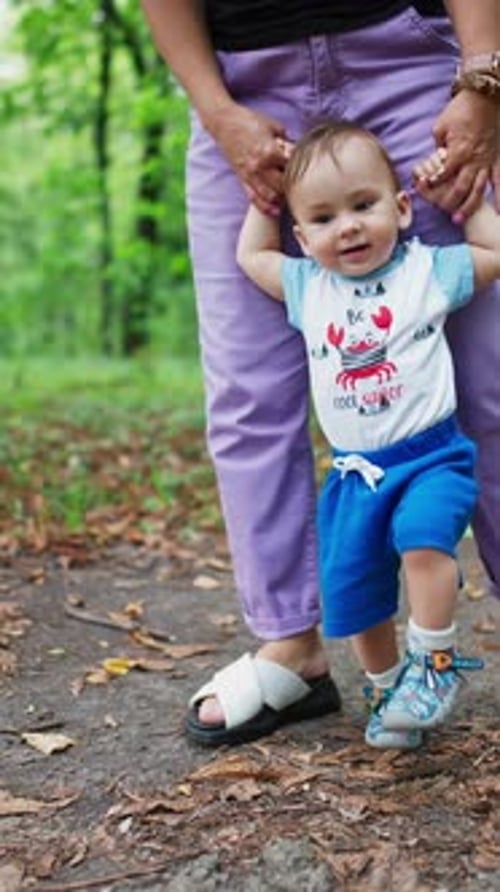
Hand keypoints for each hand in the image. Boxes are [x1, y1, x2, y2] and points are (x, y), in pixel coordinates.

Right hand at [208, 102, 292, 213]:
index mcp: (269, 152)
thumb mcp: (272, 125)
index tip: (305, 168)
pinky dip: (265, 207)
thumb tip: (296, 149)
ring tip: (290, 199)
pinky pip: (254, 198)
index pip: (291, 167)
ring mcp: (249, 175)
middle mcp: (259, 167)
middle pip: (282, 186)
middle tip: (300, 186)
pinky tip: (275, 211)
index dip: (300, 168)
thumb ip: (286, 140)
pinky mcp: (242, 179)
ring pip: (270, 196)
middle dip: (292, 187)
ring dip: (281, 200)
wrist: (223, 123)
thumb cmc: (248, 121)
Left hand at [415, 90, 498, 219]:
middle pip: (459, 189)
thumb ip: (438, 146)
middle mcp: (473, 160)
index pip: (441, 175)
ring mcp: (487, 161)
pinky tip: (498, 211)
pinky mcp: (498, 159)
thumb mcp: (441, 126)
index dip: (430, 184)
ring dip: (468, 206)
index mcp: (457, 152)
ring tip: (459, 218)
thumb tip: (436, 158)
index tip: (422, 188)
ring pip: (478, 190)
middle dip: (449, 203)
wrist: (486, 95)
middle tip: (442, 213)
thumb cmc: (461, 108)